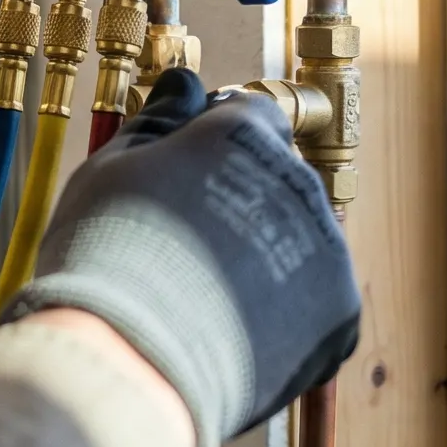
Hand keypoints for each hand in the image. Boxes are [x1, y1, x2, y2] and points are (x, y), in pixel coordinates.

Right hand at [3, 69, 358, 446]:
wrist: (131, 359)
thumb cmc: (107, 257)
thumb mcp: (113, 169)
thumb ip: (158, 123)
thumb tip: (181, 87)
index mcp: (243, 133)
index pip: (247, 115)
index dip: (216, 144)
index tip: (188, 174)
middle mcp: (296, 179)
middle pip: (275, 179)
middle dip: (242, 203)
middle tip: (186, 246)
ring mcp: (324, 246)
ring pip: (296, 241)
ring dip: (264, 259)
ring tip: (204, 296)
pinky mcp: (339, 311)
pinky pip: (314, 303)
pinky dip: (284, 317)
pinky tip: (232, 330)